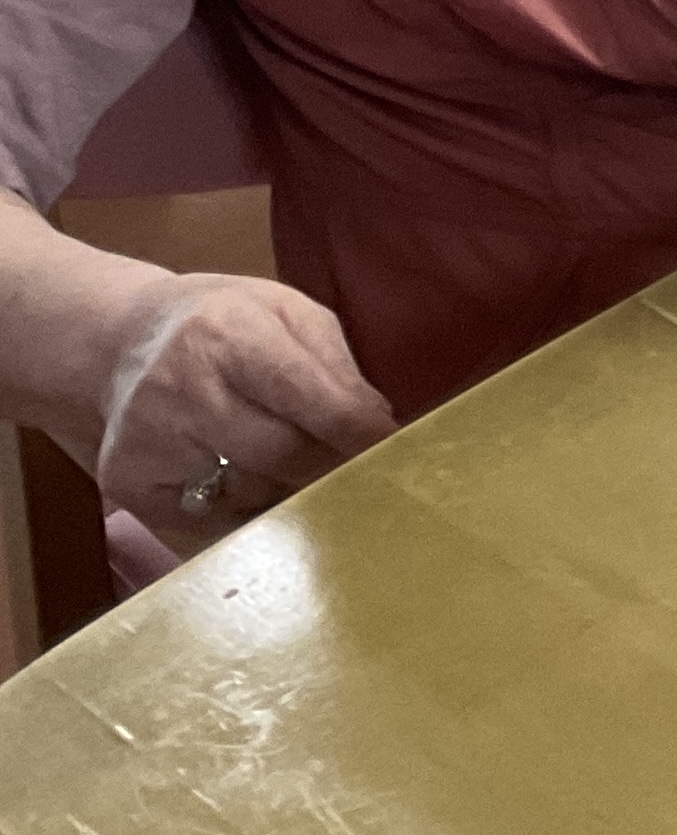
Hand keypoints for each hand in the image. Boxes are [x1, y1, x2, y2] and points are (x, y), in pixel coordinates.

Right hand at [95, 274, 396, 550]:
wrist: (123, 337)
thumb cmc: (225, 323)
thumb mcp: (288, 314)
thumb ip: (337, 367)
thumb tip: (378, 426)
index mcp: (230, 333)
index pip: (307, 395)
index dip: (358, 432)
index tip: (395, 455)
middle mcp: (182, 386)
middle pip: (280, 453)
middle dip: (331, 466)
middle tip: (361, 472)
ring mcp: (147, 438)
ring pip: (248, 491)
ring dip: (287, 487)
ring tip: (290, 460)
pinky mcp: (127, 481)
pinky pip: (208, 520)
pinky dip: (240, 508)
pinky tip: (239, 476)